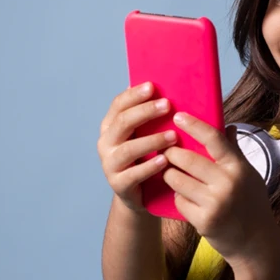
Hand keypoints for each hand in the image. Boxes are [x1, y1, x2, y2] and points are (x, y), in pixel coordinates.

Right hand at [96, 82, 178, 215]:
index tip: (152, 86)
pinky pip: (133, 174)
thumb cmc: (145, 156)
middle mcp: (106, 143)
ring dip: (152, 140)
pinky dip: (149, 166)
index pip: (118, 105)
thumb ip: (148, 115)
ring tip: (173, 135)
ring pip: (128, 149)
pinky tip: (165, 160)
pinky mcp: (118, 184)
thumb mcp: (144, 133)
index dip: (134, 95)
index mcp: (110, 126)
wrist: (140, 194)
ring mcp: (110, 164)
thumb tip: (165, 87)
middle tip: (167, 105)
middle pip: (122, 123)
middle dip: (145, 112)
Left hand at [161, 111, 279, 262]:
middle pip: (187, 159)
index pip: (214, 139)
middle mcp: (227, 183)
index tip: (178, 116)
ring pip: (177, 180)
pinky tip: (184, 198)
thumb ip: (234, 152)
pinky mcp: (203, 221)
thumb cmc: (252, 204)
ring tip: (171, 173)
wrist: (256, 243)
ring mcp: (214, 203)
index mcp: (238, 168)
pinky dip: (178, 197)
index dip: (194, 125)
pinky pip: (179, 201)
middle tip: (166, 150)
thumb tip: (227, 126)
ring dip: (170, 174)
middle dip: (172, 153)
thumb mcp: (249, 176)